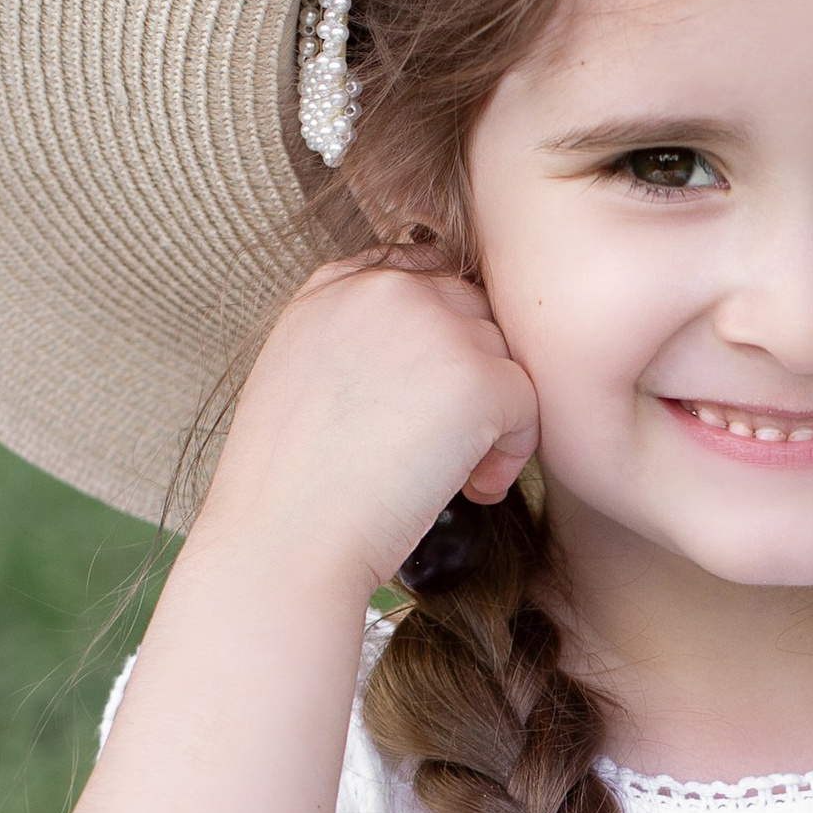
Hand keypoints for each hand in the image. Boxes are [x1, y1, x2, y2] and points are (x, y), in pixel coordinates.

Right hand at [196, 258, 540, 600]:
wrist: (284, 537)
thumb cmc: (288, 484)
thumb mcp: (298, 376)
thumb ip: (355, 338)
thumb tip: (426, 351)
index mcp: (336, 287)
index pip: (420, 274)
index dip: (439, 337)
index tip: (427, 397)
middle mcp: (386, 291)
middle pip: (471, 314)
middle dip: (470, 376)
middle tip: (443, 446)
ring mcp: (434, 328)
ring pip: (504, 357)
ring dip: (494, 417)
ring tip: (455, 475)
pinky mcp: (476, 379)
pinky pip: (529, 402)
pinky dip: (513, 453)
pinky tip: (473, 491)